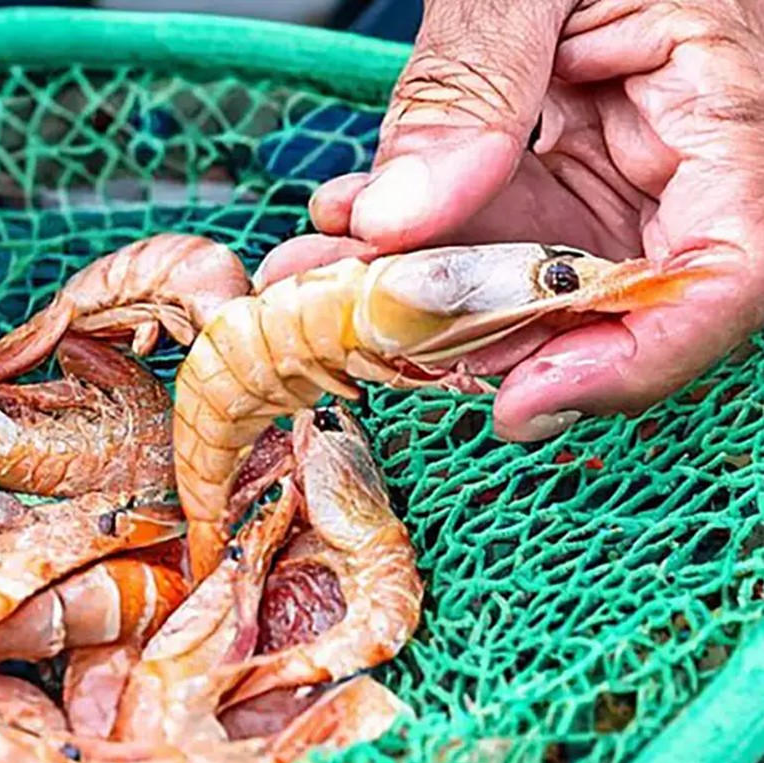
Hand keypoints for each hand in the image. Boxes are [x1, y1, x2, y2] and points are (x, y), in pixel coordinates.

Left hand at [260, 0, 763, 440]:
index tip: (520, 398)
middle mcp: (681, 164)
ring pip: (528, 282)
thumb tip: (403, 217)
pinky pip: (491, 237)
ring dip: (418, 295)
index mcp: (726, 106)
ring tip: (320, 275)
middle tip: (364, 330)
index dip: (634, 359)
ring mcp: (618, 177)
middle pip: (607, 303)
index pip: (725, 275)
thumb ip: (473, 83)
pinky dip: (415, 244)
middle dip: (475, 334)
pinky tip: (347, 221)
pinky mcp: (561, 176)